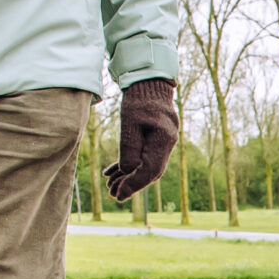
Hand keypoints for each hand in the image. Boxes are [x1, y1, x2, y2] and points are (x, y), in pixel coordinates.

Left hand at [105, 79, 178, 198]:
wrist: (149, 82)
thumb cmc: (139, 99)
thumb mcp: (129, 122)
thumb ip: (129, 148)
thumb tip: (128, 172)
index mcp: (163, 140)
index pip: (149, 171)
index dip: (134, 185)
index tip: (118, 195)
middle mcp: (167, 143)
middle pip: (150, 172)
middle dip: (131, 184)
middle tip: (113, 194)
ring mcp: (163, 142)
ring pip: (147, 166)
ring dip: (129, 176)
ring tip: (111, 185)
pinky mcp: (156, 139)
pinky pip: (145, 156)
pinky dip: (130, 165)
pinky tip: (115, 171)